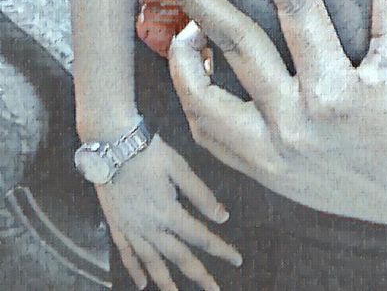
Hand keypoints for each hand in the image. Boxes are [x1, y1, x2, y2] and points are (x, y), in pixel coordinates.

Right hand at [95, 134, 241, 290]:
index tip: (236, 260)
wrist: (114, 146)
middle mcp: (150, 227)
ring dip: (166, 282)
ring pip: (152, 263)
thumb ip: (201, 195)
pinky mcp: (117, 226)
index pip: (201, 237)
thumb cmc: (149, 153)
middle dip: (199, 276)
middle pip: (178, 257)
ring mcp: (131, 229)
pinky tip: (142, 284)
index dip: (220, 250)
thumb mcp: (180, 168)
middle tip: (214, 290)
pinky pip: (127, 254)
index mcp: (169, 212)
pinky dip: (135, 271)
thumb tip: (222, 217)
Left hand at [169, 0, 386, 226]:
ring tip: (191, 20)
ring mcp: (274, 155)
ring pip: (202, 96)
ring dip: (185, 52)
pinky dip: (196, 95)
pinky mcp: (263, 173)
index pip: (295, 3)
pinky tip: (205, 64)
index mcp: (337, 90)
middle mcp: (298, 125)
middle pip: (236, 43)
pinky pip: (209, 133)